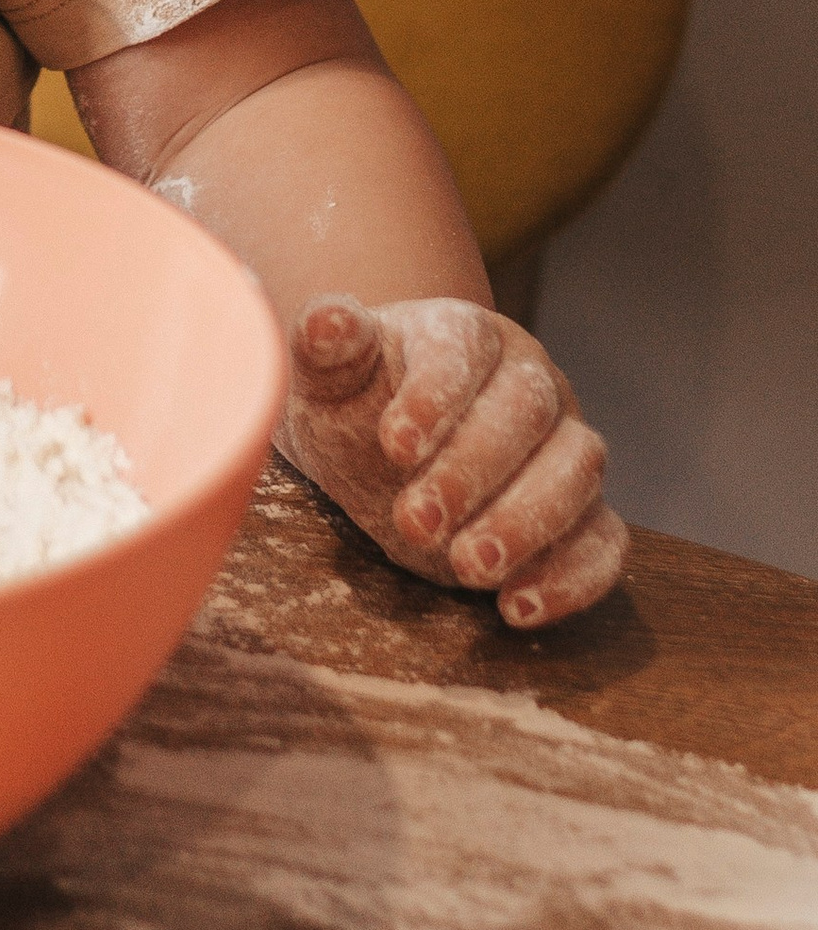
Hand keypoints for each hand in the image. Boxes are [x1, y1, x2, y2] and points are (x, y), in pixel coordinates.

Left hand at [280, 295, 626, 627]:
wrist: (382, 450)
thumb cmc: (357, 403)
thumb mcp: (328, 377)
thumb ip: (326, 344)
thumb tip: (327, 320)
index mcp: (467, 333)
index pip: (464, 349)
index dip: (435, 395)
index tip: (392, 446)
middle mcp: (530, 381)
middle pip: (526, 411)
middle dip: (472, 472)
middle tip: (415, 524)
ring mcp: (565, 445)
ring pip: (577, 470)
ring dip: (526, 523)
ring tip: (467, 569)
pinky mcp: (584, 513)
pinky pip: (604, 541)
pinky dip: (572, 578)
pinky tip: (515, 609)